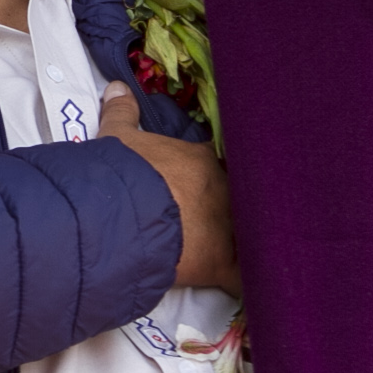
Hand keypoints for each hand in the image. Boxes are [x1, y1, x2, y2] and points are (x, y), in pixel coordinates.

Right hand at [101, 82, 238, 292]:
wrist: (123, 215)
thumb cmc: (122, 173)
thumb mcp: (117, 138)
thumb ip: (122, 112)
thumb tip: (118, 86)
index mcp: (200, 161)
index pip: (217, 164)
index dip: (210, 175)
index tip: (202, 182)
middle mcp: (224, 192)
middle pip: (239, 199)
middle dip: (234, 207)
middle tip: (220, 217)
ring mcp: (227, 229)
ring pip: (250, 235)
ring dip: (248, 242)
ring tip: (245, 251)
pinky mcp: (222, 265)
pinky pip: (245, 277)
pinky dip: (249, 283)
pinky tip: (254, 287)